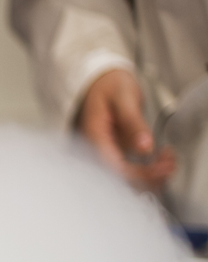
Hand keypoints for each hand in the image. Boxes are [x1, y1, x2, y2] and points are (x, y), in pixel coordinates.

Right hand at [78, 69, 174, 192]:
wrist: (100, 81)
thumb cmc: (109, 86)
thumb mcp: (123, 97)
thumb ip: (133, 123)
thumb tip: (145, 147)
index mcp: (93, 136)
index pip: (113, 168)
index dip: (140, 174)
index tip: (163, 166)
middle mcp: (94, 149)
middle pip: (119, 179)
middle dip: (148, 178)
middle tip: (170, 163)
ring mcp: (103, 153)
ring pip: (124, 180)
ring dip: (149, 178)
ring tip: (168, 161)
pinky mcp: (113, 155)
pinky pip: (128, 172)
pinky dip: (147, 172)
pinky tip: (160, 161)